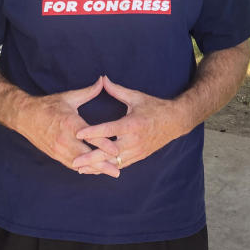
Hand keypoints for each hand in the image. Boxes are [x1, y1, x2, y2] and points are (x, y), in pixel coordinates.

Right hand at [15, 77, 120, 176]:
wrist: (25, 116)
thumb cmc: (49, 105)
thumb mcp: (69, 97)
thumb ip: (88, 92)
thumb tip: (103, 80)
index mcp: (70, 123)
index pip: (90, 137)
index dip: (104, 144)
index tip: (117, 150)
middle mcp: (64, 139)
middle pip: (86, 155)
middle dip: (102, 164)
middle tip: (117, 171)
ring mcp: (59, 149)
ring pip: (79, 163)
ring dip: (94, 169)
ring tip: (110, 173)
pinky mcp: (55, 155)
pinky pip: (71, 165)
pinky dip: (83, 169)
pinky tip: (94, 171)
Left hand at [72, 76, 190, 172]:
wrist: (175, 122)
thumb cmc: (154, 107)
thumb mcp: (136, 97)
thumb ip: (117, 90)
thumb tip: (103, 79)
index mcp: (132, 124)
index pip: (109, 130)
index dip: (93, 132)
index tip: (78, 134)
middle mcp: (134, 140)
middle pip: (109, 152)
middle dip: (91, 158)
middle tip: (74, 161)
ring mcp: (137, 151)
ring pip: (114, 162)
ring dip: (97, 166)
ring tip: (80, 169)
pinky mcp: (139, 156)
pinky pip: (121, 164)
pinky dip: (107, 167)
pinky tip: (96, 170)